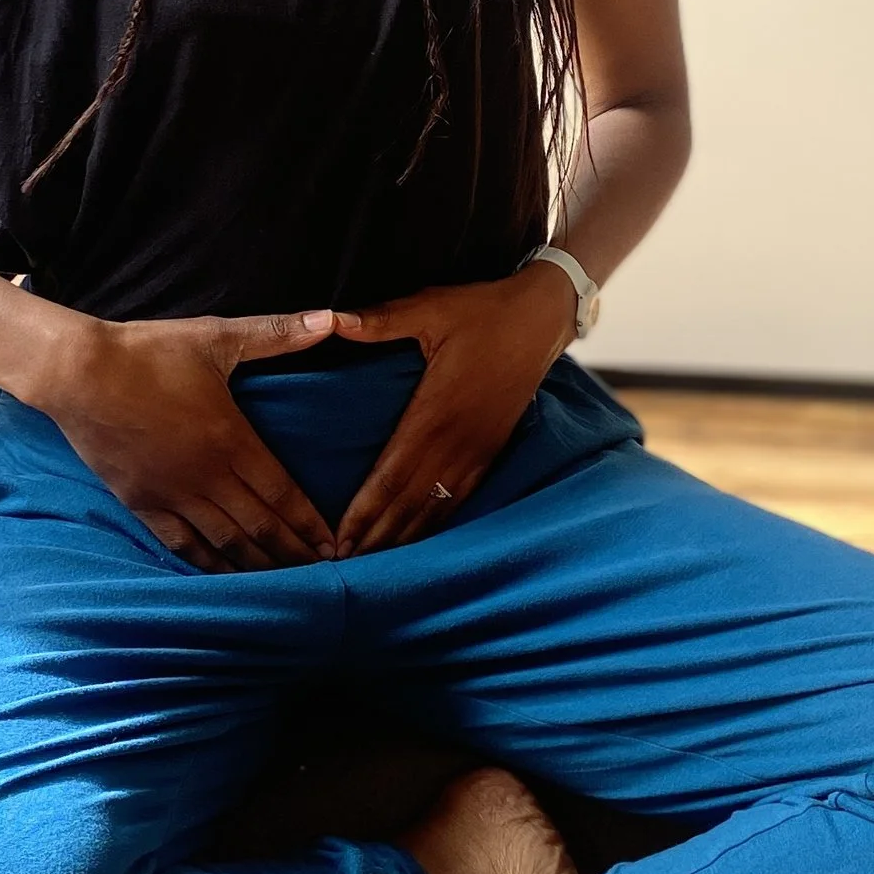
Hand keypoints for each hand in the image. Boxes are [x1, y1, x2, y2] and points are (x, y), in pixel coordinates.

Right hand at [30, 308, 342, 570]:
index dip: (310, 523)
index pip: (282, 493)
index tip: (334, 546)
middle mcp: (206, 476)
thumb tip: (333, 318)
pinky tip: (225, 578)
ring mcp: (172, 494)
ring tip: (284, 583)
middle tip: (321, 574)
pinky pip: (182, 544)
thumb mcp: (216, 337)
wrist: (78, 374)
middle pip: (259, 527)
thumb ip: (276, 333)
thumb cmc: (149, 353)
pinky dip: (208, 564)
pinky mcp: (141, 503)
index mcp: (231, 440)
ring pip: (224, 542)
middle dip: (293, 553)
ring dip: (257, 566)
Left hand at [328, 266, 577, 555]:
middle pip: (410, 501)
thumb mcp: (430, 307)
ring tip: (375, 565)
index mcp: (436, 411)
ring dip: (405, 537)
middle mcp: (458, 440)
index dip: (364, 510)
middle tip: (344, 567)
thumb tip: (332, 319)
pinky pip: (463, 496)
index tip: (339, 539)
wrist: (542, 317)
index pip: (392, 474)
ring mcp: (479, 448)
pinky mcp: (493, 449)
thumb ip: (380, 320)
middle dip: (377, 536)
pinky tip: (421, 539)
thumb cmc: (483, 310)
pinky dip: (439, 521)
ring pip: (437, 505)